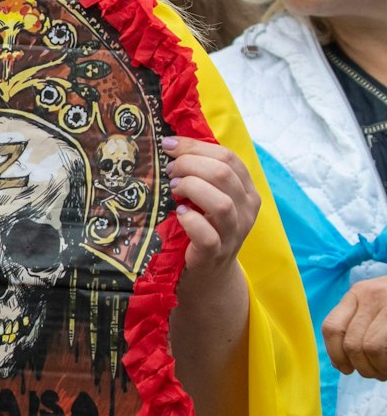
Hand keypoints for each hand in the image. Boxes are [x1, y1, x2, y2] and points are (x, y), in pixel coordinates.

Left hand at [164, 136, 258, 280]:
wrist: (208, 273)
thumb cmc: (204, 226)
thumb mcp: (209, 196)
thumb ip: (202, 172)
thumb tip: (173, 142)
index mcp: (246, 190)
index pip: (229, 158)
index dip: (196, 147)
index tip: (169, 145)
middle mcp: (246, 210)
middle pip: (224, 174)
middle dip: (190, 164)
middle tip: (170, 170)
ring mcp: (233, 233)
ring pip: (221, 203)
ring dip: (191, 188)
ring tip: (173, 188)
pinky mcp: (216, 253)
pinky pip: (208, 235)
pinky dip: (191, 221)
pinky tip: (180, 214)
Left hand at [325, 276, 386, 379]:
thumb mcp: (377, 305)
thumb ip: (357, 327)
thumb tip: (337, 364)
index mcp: (358, 293)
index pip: (332, 327)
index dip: (335, 354)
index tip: (345, 369)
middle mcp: (372, 295)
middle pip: (352, 343)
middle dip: (362, 367)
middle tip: (376, 373)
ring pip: (371, 348)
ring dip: (378, 368)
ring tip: (386, 372)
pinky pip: (385, 348)